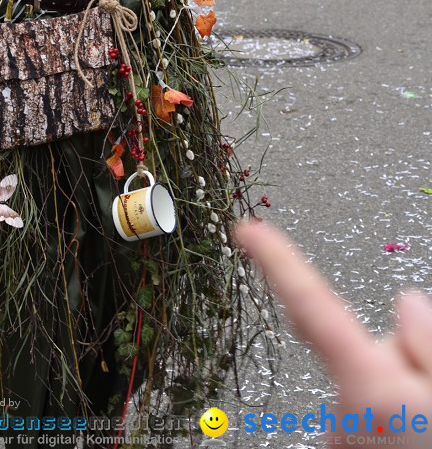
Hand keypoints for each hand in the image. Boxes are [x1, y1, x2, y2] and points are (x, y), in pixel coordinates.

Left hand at [236, 221, 431, 446]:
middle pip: (376, 349)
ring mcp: (346, 438)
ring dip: (411, 396)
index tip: (244, 229)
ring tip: (428, 427)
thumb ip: (431, 338)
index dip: (277, 262)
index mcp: (368, 388)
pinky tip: (414, 434)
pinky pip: (380, 414)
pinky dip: (401, 418)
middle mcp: (345, 414)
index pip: (313, 307)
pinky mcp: (352, 447)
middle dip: (412, 360)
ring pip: (383, 385)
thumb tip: (403, 303)